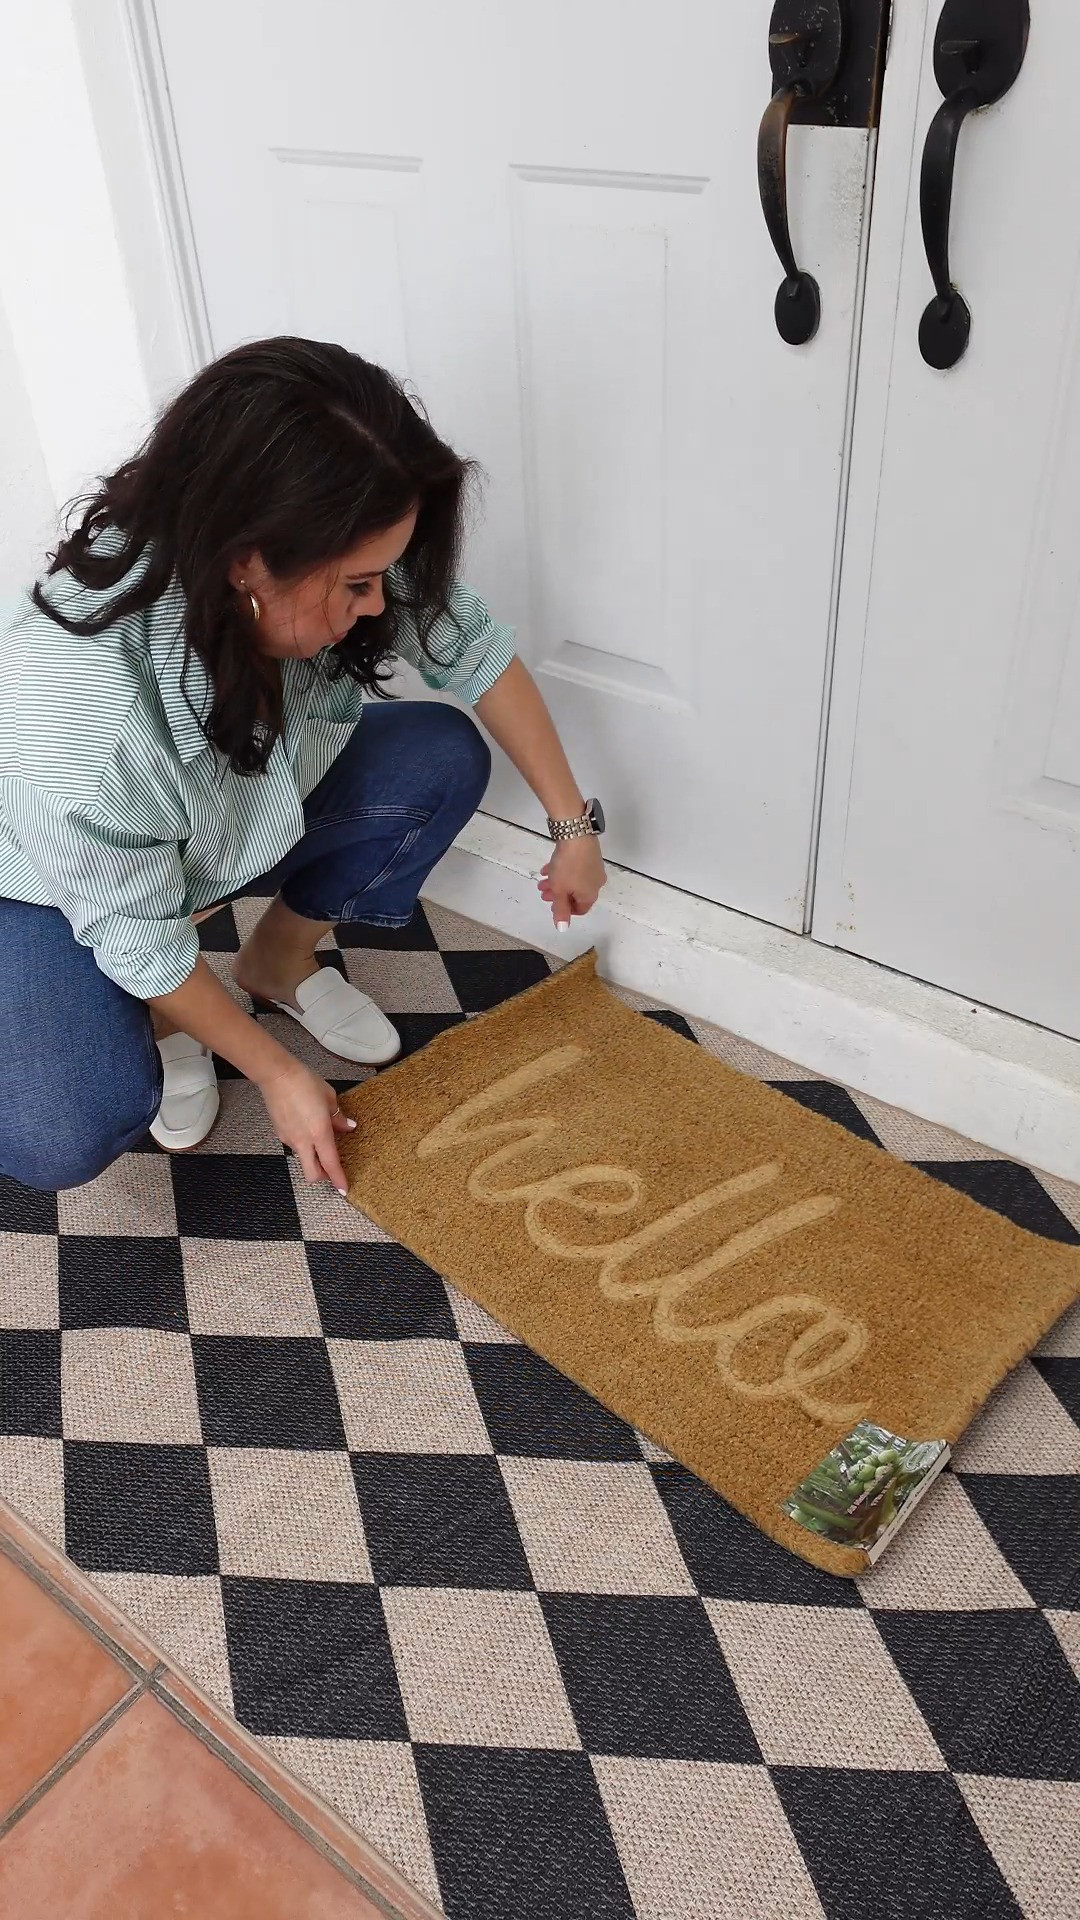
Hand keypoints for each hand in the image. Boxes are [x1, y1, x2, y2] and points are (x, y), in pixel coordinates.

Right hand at [257, 1056, 355, 1194]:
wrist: (276, 1075)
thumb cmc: (305, 1082)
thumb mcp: (329, 1097)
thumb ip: (338, 1117)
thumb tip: (347, 1127)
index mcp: (319, 1133)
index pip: (330, 1163)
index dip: (338, 1178)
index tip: (344, 1189)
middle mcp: (302, 1141)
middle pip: (312, 1173)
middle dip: (323, 1178)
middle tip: (332, 1171)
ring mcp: (289, 1139)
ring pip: (303, 1159)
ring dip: (313, 1158)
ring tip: (321, 1142)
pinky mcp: (279, 1133)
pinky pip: (295, 1146)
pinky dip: (304, 1145)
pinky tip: (307, 1130)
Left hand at [539, 836, 606, 928]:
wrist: (576, 835)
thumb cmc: (568, 866)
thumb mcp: (560, 890)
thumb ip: (560, 909)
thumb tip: (563, 929)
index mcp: (590, 894)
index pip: (581, 909)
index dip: (566, 911)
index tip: (554, 906)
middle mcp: (596, 883)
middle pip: (576, 894)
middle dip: (558, 895)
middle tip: (544, 891)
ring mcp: (594, 868)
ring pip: (574, 880)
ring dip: (558, 882)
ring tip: (543, 880)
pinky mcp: (590, 854)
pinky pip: (576, 868)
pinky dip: (563, 871)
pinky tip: (549, 867)